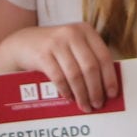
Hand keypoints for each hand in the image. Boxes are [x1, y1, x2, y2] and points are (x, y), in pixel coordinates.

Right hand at [0, 23, 117, 112]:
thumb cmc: (56, 48)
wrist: (24, 43)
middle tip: (98, 104)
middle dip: (96, 89)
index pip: (103, 56)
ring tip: (85, 106)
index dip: (109, 77)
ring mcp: (56, 43)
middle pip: (90, 67)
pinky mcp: (42, 54)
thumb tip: (107, 86)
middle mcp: (72, 33)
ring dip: (82, 94)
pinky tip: (70, 98)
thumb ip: (89, 58)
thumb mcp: (74, 45)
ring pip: (75, 74)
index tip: (112, 94)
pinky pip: (59, 78)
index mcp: (85, 30)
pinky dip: (66, 91)